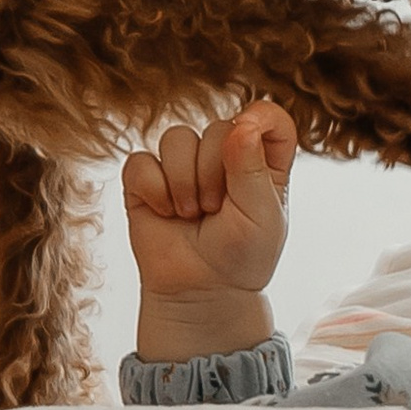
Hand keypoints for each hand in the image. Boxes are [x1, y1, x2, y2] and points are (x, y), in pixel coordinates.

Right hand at [123, 100, 297, 358]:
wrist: (204, 292)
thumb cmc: (241, 255)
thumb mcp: (262, 216)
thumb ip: (252, 168)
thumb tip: (240, 124)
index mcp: (262, 160)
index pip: (269, 118)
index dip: (260, 117)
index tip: (248, 133)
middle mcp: (224, 155)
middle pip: (218, 128)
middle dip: (217, 173)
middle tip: (218, 211)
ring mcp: (183, 164)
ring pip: (177, 138)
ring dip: (185, 182)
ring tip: (193, 214)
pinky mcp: (146, 179)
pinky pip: (141, 161)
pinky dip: (154, 189)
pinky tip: (166, 213)